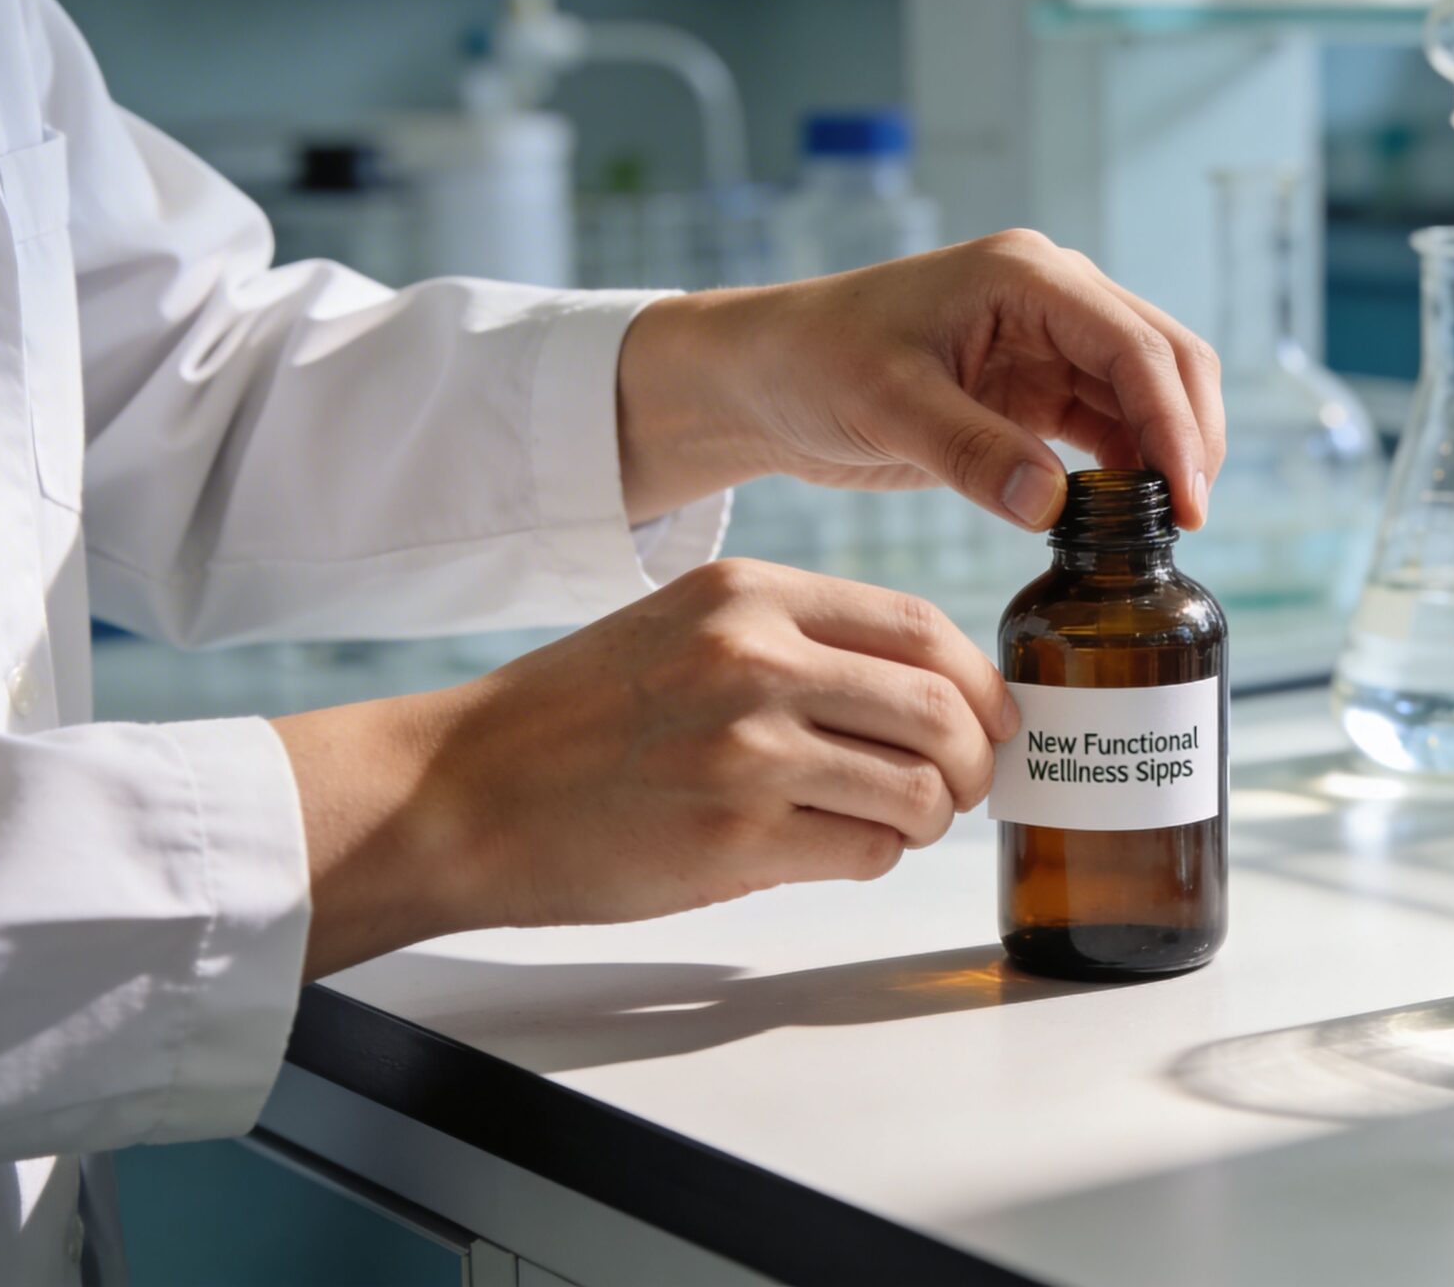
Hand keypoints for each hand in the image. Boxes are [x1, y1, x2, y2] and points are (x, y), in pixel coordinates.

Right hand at [275, 559, 1015, 977]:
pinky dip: (873, 858)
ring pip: (918, 789)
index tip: (995, 719)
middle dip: (973, 761)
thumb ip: (796, 641)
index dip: (981, 683)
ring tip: (898, 824)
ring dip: (929, 818)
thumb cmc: (574, 720)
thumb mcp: (685, 628)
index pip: (921, 627)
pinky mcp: (733, 839)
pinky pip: (865, 852)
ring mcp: (746, 750)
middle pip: (941, 709)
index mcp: (749, 594)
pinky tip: (837, 849)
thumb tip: (928, 689)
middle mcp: (754, 659)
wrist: (458, 794)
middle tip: (961, 787)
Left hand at [615, 230, 1225, 530]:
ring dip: (1165, 455)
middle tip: (1189, 523)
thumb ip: (970, 451)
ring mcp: (1050, 341)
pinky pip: (1108, 424)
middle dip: (1189, 437)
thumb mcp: (886, 406)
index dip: (1174, 424)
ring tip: (1163, 533)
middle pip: (1166, 360)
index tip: (1188, 501)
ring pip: (1147, 394)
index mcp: (1026, 276)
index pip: (1135, 347)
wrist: (763, 374)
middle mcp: (1052, 297)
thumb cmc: (812, 364)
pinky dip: (1128, 469)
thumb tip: (1053, 504)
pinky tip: (1123, 521)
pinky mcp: (1036, 388)